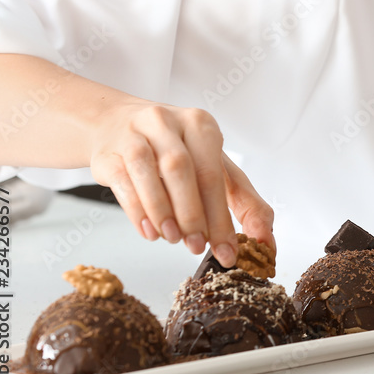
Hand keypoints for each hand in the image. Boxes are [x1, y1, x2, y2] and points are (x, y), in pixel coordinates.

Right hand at [88, 103, 273, 266]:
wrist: (116, 125)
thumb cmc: (175, 150)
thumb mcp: (214, 166)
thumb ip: (243, 201)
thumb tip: (265, 240)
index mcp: (201, 124)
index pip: (213, 174)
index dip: (221, 216)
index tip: (228, 251)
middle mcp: (167, 122)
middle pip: (181, 170)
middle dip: (192, 214)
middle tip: (198, 247)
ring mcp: (133, 133)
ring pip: (148, 172)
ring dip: (163, 213)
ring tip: (174, 239)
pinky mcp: (107, 151)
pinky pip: (123, 182)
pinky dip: (137, 211)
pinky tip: (150, 232)